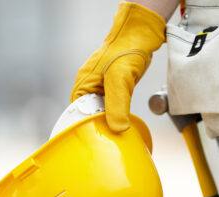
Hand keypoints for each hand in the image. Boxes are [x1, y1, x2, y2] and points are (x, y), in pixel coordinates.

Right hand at [70, 2, 164, 131]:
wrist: (140, 35)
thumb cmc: (125, 51)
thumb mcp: (119, 80)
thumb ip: (117, 105)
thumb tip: (118, 129)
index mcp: (82, 87)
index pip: (78, 116)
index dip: (87, 128)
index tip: (99, 139)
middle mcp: (88, 89)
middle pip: (89, 116)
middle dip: (100, 126)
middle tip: (110, 139)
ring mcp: (100, 89)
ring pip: (102, 113)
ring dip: (110, 121)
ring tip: (117, 133)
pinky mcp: (112, 89)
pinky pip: (112, 107)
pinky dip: (117, 114)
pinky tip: (124, 121)